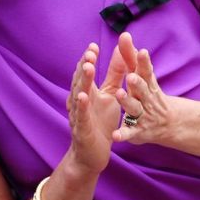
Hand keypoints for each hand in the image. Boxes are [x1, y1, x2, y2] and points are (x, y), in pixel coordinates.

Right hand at [66, 41, 123, 173]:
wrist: (93, 153)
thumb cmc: (101, 121)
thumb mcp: (111, 94)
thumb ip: (116, 73)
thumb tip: (121, 49)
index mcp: (87, 92)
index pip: (85, 72)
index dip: (89, 59)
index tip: (94, 46)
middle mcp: (79, 101)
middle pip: (80, 80)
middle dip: (84, 66)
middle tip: (90, 53)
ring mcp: (78, 115)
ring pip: (78, 96)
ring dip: (82, 82)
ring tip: (87, 68)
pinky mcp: (81, 130)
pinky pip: (81, 117)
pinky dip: (81, 107)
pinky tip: (82, 97)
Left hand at [109, 32, 171, 145]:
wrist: (169, 123)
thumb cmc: (149, 94)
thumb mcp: (142, 76)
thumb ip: (130, 57)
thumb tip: (124, 34)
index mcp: (146, 83)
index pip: (146, 71)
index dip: (144, 62)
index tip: (142, 51)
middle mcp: (146, 98)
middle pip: (142, 89)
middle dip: (137, 83)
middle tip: (131, 76)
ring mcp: (143, 115)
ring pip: (134, 109)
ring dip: (128, 102)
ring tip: (120, 94)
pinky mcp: (138, 131)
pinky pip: (130, 133)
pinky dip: (123, 134)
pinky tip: (115, 136)